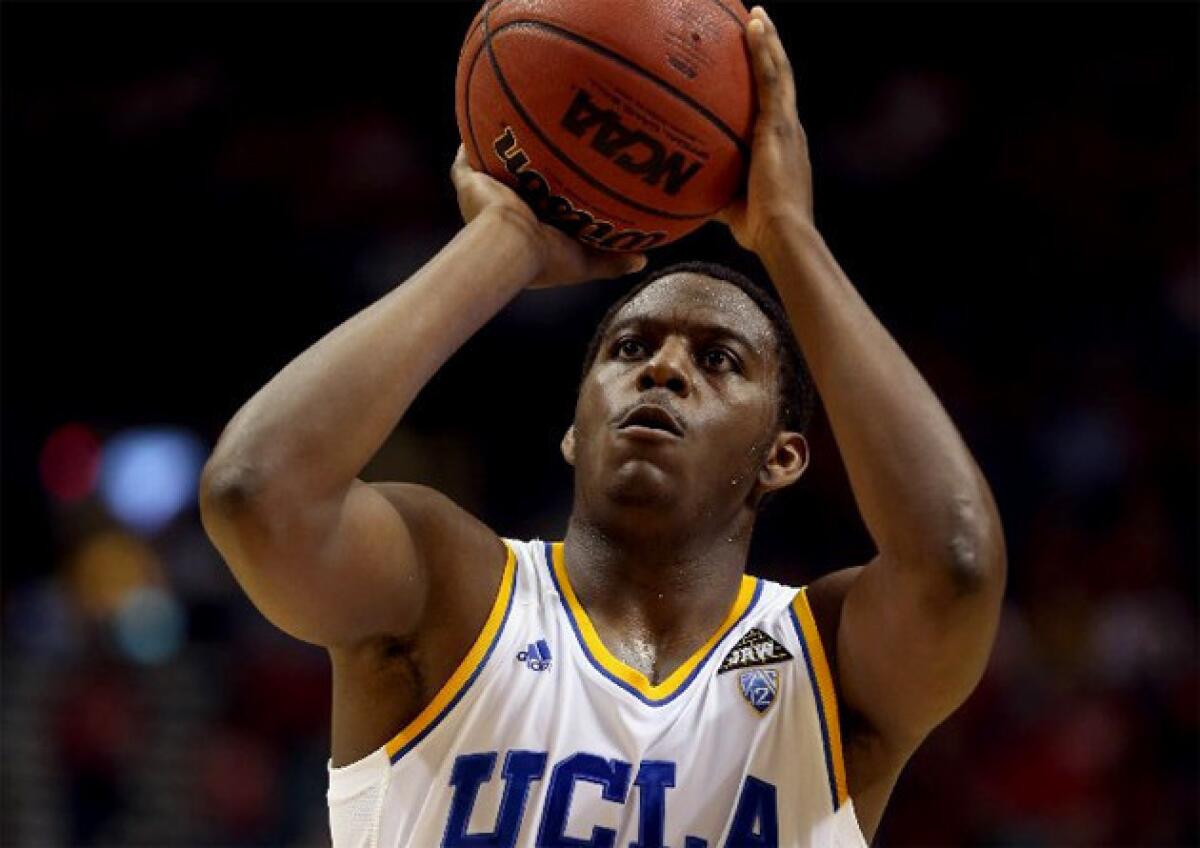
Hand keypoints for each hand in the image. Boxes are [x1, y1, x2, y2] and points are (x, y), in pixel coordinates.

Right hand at [450, 146, 646, 287]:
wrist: (512, 246)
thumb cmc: (547, 259)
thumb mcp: (585, 261)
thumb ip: (611, 261)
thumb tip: (642, 260)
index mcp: (525, 232)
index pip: (540, 208)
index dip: (551, 195)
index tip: (568, 180)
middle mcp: (503, 213)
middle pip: (516, 185)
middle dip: (527, 169)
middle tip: (545, 149)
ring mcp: (483, 197)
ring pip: (490, 170)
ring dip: (500, 153)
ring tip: (515, 128)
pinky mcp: (468, 183)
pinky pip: (465, 160)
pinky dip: (470, 143)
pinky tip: (485, 117)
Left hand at [717, 7, 814, 253]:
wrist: (782, 235)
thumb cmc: (760, 231)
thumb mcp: (731, 208)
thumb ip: (712, 194)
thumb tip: (684, 196)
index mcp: (782, 147)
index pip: (774, 106)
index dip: (767, 82)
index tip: (755, 63)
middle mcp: (789, 130)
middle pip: (780, 81)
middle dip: (769, 52)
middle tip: (756, 24)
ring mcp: (787, 126)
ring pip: (779, 72)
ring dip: (768, 41)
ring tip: (756, 14)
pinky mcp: (780, 126)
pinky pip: (772, 79)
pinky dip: (764, 51)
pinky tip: (754, 27)